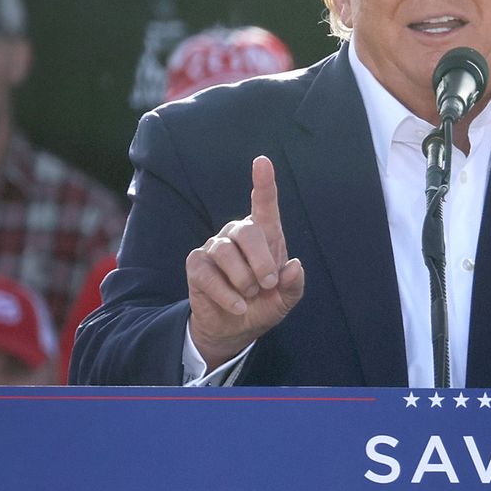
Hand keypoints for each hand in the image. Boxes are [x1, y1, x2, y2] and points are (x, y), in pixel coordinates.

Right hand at [186, 156, 305, 368]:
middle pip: (248, 231)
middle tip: (268, 284)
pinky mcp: (196, 264)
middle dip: (262, 262)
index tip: (262, 162)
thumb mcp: (285, 300)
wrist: (234, 328)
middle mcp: (237, 234)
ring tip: (249, 296)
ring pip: (227, 254)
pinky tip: (237, 305)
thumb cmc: (263, 305)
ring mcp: (215, 247)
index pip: (264, 204)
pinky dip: (227, 295)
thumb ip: (293, 285)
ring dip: (244, 281)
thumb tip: (294, 265)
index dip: (263, 182)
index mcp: (264, 235)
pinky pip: (209, 275)